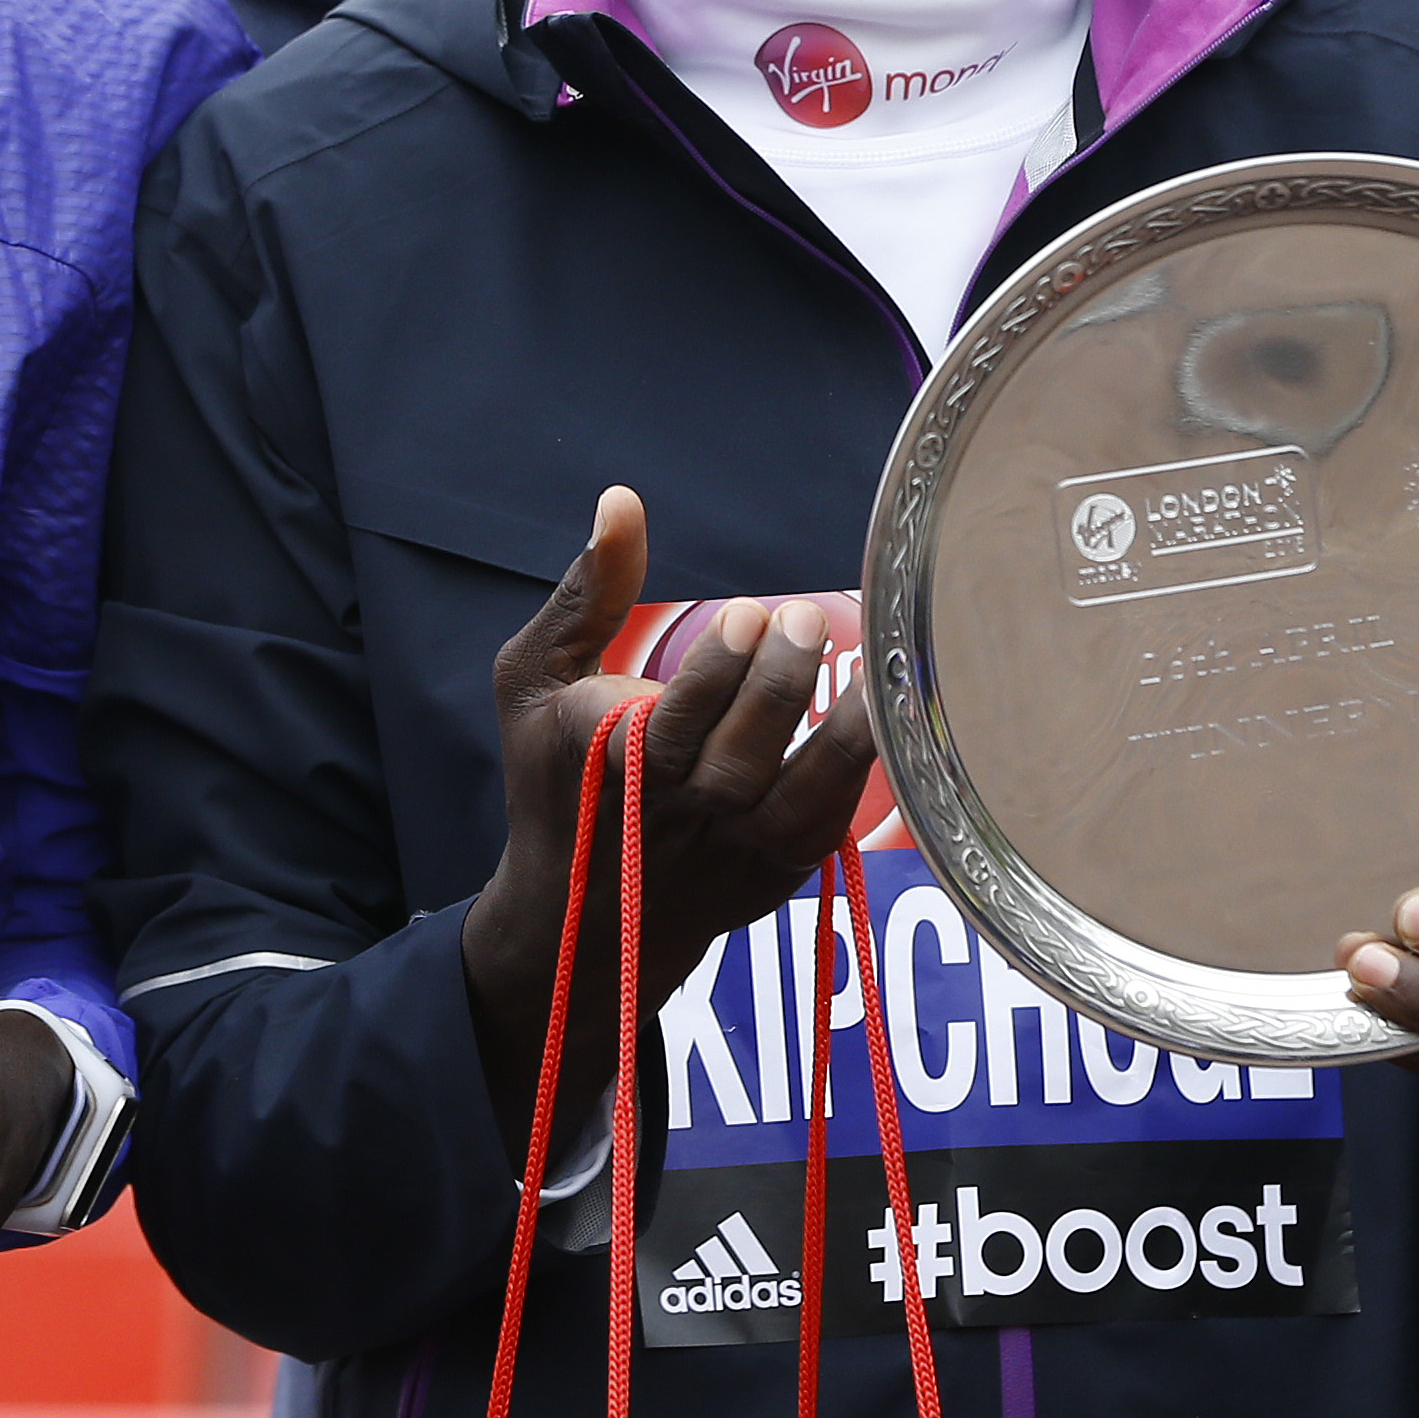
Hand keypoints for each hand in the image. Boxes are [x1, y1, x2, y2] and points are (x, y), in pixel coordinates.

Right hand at [457, 488, 876, 1166]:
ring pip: (796, 800)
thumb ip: (585, 594)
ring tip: (869, 670)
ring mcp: (732, 849)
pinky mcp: (777, 867)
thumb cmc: (557, 774)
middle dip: (777, 688)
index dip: (716, 673)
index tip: (747, 614)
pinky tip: (882, 706)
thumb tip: (622, 501)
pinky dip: (861, 768)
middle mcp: (676, 815)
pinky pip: (830, 820)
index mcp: (609, 764)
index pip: (672, 724)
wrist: (580, 916)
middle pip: (739, 761)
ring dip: (840, 734)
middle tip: (803, 620)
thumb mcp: (536, 680)